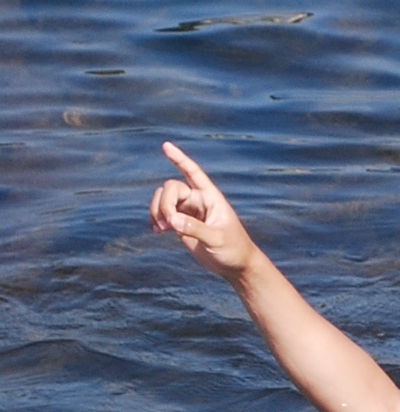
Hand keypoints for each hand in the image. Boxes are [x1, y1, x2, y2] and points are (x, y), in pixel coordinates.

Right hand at [149, 142, 255, 279]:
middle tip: (168, 223)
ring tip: (160, 229)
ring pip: (162, 199)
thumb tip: (172, 220)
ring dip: (156, 211)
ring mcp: (187, 211)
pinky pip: (161, 214)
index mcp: (210, 197)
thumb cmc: (233, 248)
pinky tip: (156, 231)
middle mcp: (197, 200)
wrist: (234, 265)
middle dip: (164, 203)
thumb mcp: (217, 239)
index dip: (179, 159)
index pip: (193, 173)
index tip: (165, 146)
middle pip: (171, 188)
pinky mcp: (180, 224)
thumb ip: (195, 229)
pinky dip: (154, 219)